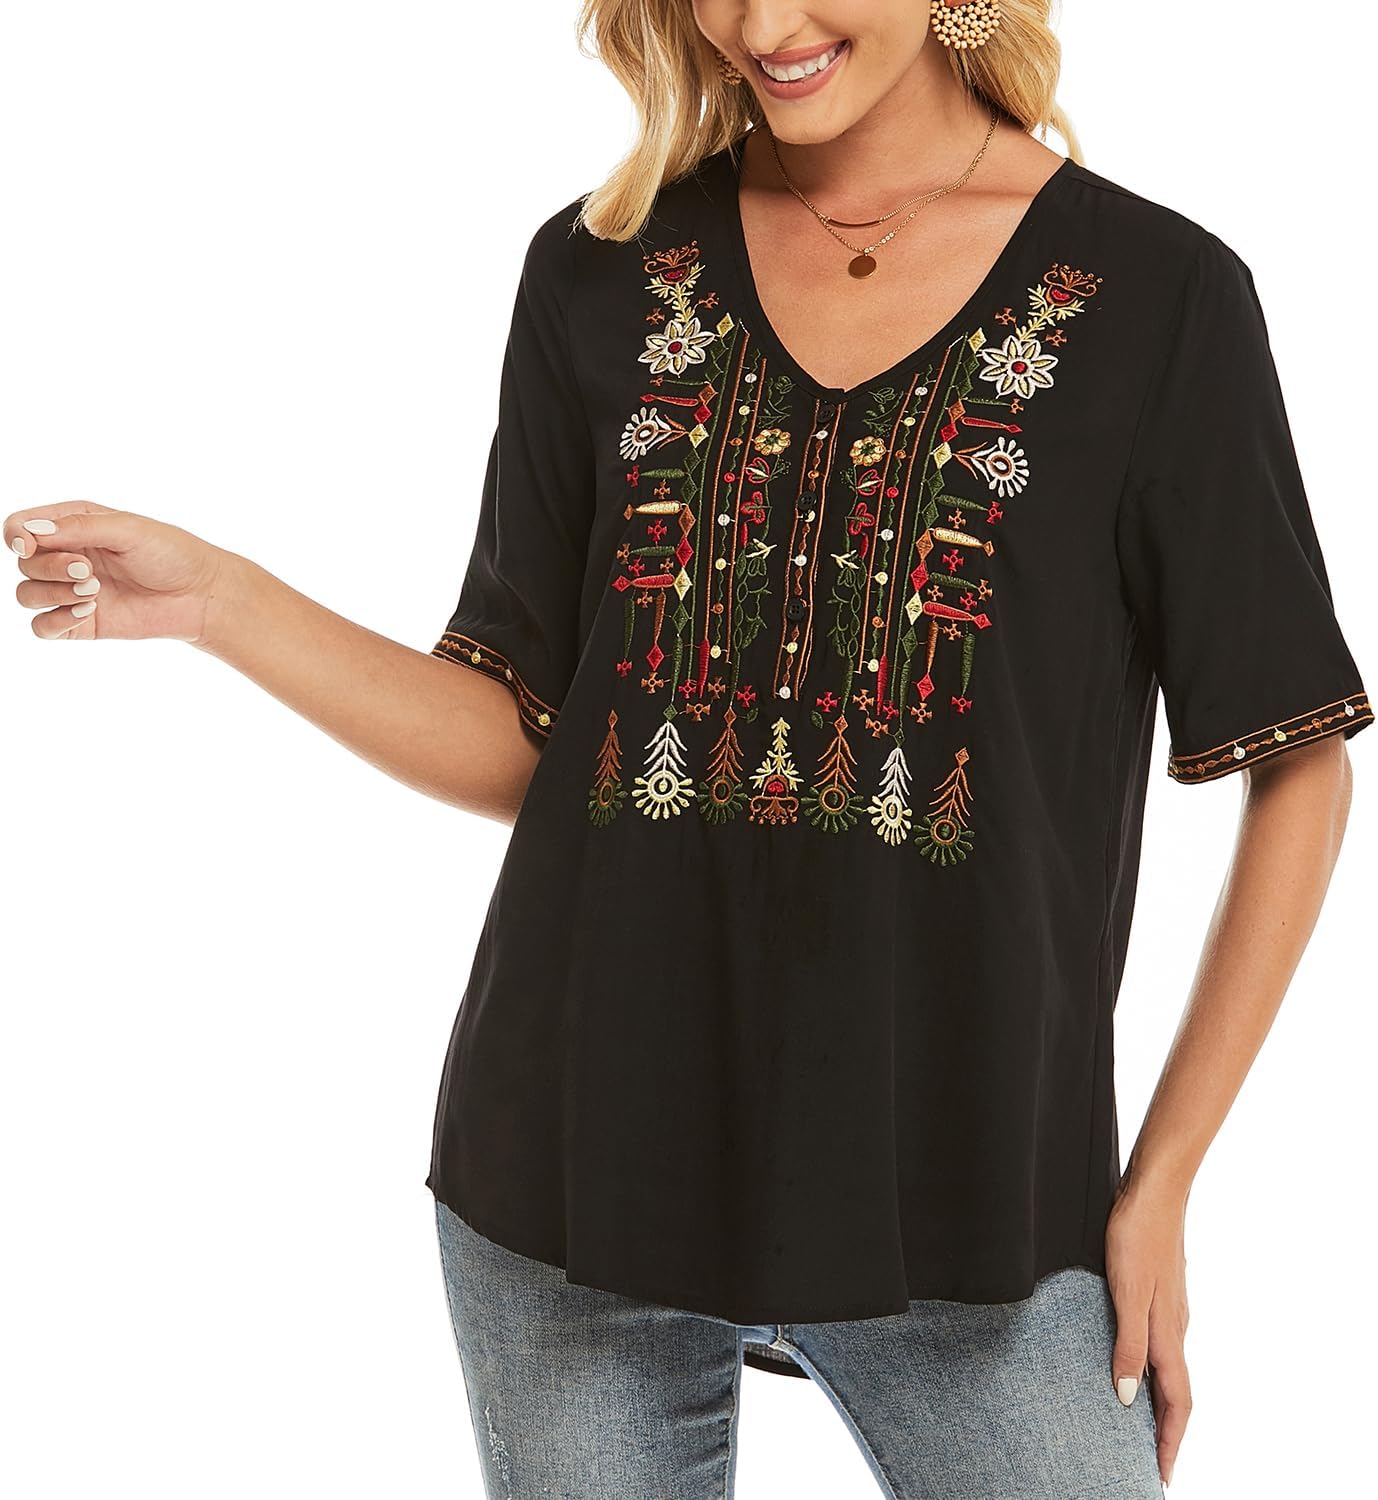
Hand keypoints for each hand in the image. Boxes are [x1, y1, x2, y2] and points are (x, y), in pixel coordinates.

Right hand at [7, 500, 226, 644]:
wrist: (201, 595)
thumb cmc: (172, 554)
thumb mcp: (128, 529)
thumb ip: (80, 527)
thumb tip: (32, 533)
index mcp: (74, 526)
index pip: (21, 527)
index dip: (16, 536)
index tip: (29, 546)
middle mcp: (68, 557)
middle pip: (24, 563)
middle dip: (49, 566)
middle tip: (88, 570)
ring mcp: (73, 592)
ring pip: (27, 595)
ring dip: (52, 593)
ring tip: (93, 589)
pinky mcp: (81, 623)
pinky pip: (43, 627)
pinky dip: (55, 621)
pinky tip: (87, 611)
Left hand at [1104, 1171, 1190, 1486]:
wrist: (1156, 1189)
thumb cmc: (1137, 1235)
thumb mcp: (1126, 1292)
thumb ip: (1128, 1344)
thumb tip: (1125, 1397)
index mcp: (1168, 1333)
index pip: (1177, 1401)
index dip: (1169, 1440)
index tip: (1162, 1474)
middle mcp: (1175, 1326)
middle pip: (1177, 1391)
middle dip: (1167, 1430)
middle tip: (1152, 1461)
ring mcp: (1171, 1308)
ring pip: (1170, 1367)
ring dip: (1161, 1401)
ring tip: (1142, 1424)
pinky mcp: (1161, 1290)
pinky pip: (1161, 1344)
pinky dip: (1154, 1369)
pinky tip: (1137, 1364)